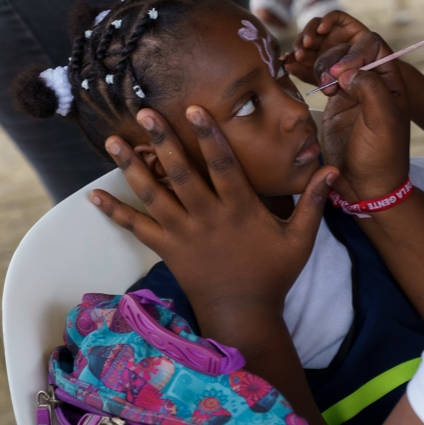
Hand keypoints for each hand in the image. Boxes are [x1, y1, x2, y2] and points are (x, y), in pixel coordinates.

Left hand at [89, 107, 336, 322]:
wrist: (243, 314)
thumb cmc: (273, 274)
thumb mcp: (301, 239)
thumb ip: (313, 203)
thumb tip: (331, 170)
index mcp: (239, 209)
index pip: (223, 165)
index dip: (209, 136)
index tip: (194, 109)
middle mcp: (208, 216)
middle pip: (182, 172)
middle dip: (164, 140)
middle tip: (145, 112)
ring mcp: (183, 233)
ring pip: (154, 194)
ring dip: (132, 166)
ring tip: (113, 140)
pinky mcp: (167, 248)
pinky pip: (137, 227)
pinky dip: (114, 211)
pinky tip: (92, 195)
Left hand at [285, 11, 371, 85]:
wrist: (379, 84)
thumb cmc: (353, 86)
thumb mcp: (326, 82)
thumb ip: (307, 74)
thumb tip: (287, 65)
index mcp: (316, 57)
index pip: (300, 50)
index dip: (293, 54)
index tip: (289, 61)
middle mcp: (325, 44)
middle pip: (306, 37)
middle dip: (299, 44)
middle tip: (299, 54)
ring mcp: (336, 33)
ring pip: (317, 25)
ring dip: (309, 32)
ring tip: (308, 43)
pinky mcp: (348, 25)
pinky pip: (336, 16)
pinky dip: (327, 19)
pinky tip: (322, 30)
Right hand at [320, 31, 411, 201]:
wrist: (364, 186)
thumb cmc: (381, 156)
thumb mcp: (382, 122)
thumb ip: (371, 89)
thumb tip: (347, 70)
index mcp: (389, 82)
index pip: (374, 46)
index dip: (355, 49)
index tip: (341, 70)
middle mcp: (370, 81)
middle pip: (349, 48)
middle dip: (333, 55)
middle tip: (326, 77)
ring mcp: (350, 90)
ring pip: (332, 60)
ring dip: (319, 61)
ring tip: (317, 79)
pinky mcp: (333, 102)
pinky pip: (320, 76)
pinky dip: (307, 70)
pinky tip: (297, 70)